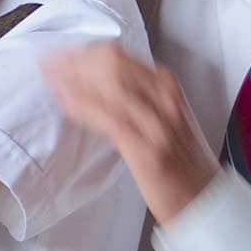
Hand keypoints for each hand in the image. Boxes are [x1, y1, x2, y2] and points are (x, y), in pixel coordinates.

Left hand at [44, 43, 218, 223]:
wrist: (206, 198)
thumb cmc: (181, 162)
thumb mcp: (163, 118)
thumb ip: (138, 98)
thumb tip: (96, 83)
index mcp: (166, 86)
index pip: (119, 55)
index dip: (83, 52)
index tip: (58, 53)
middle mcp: (164, 97)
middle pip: (111, 63)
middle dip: (72, 59)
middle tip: (44, 61)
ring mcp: (157, 121)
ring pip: (109, 84)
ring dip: (72, 78)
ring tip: (46, 76)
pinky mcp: (146, 148)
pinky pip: (109, 118)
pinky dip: (83, 106)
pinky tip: (64, 102)